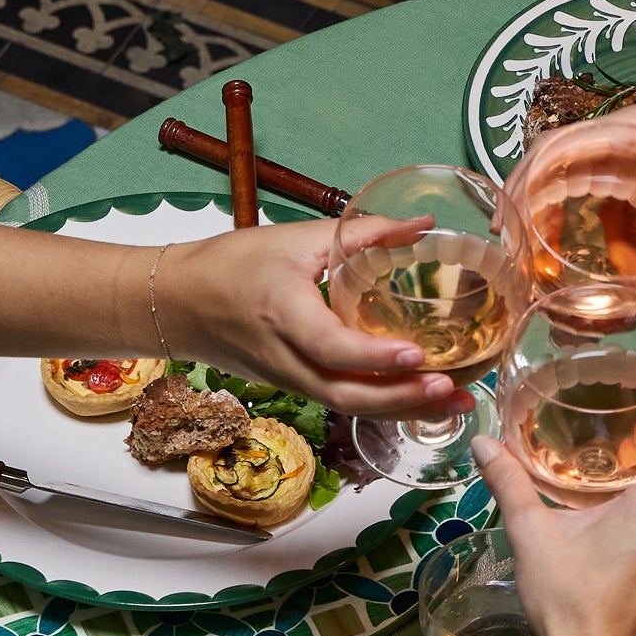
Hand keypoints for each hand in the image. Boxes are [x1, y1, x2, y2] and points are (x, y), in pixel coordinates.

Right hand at [153, 214, 462, 416]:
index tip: (418, 355)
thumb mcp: (295, 238)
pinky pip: (346, 405)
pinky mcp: (298, 389)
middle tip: (454, 390)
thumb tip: (422, 226)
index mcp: (283, 314)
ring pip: (352, 408)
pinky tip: (424, 400)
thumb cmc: (230, 266)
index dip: (376, 357)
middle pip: (350, 396)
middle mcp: (288, 359)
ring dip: (405, 409)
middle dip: (406, 399)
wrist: (178, 305)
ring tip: (456, 402)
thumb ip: (362, 234)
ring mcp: (292, 382)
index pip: (333, 347)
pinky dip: (387, 406)